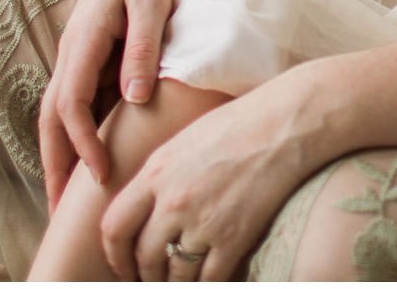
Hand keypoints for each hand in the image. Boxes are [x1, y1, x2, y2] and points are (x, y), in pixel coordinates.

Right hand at [38, 0, 177, 206]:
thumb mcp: (154, 0)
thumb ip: (143, 47)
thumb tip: (133, 98)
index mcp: (85, 39)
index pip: (71, 104)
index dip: (82, 143)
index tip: (101, 175)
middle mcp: (73, 51)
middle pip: (51, 118)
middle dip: (54, 164)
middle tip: (62, 212)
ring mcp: (79, 55)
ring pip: (58, 113)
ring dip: (60, 154)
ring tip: (68, 197)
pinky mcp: (92, 56)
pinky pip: (77, 102)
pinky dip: (76, 134)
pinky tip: (90, 159)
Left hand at [102, 67, 326, 280]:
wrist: (283, 125)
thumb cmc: (237, 124)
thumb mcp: (183, 141)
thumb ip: (159, 176)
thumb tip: (146, 207)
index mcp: (155, 174)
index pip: (114, 227)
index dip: (113, 254)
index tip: (121, 263)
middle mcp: (173, 202)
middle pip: (143, 256)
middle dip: (144, 274)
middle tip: (151, 278)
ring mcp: (203, 223)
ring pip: (175, 274)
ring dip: (175, 283)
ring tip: (180, 281)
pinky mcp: (234, 238)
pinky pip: (209, 279)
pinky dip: (205, 284)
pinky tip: (208, 279)